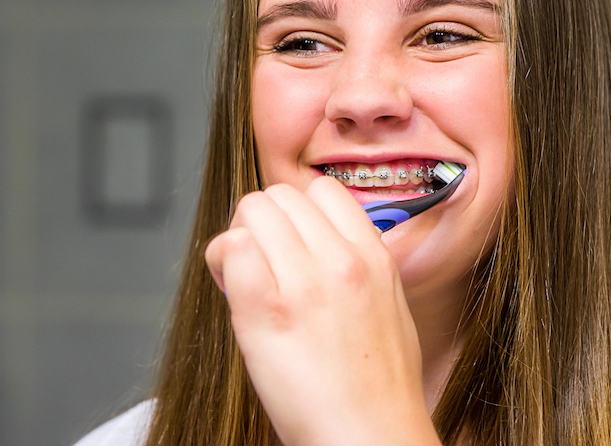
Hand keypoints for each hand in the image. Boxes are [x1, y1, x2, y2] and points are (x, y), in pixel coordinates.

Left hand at [205, 176, 441, 445]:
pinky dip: (223, 264)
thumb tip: (308, 244)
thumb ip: (353, 264)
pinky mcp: (266, 310)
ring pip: (251, 211)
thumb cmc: (378, 385)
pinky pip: (232, 250)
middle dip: (262, 224)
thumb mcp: (387, 305)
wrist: (370, 437)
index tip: (288, 242)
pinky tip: (235, 295)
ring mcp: (304, 282)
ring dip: (239, 239)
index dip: (296, 212)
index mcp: (373, 256)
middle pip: (279, 195)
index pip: (322, 189)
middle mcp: (341, 259)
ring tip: (245, 279)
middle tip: (260, 264)